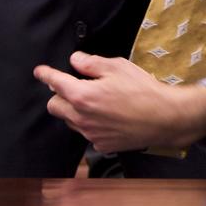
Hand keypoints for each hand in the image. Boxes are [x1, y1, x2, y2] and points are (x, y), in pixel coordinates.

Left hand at [33, 52, 205, 152]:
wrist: (165, 118)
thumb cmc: (143, 89)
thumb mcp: (118, 67)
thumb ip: (92, 63)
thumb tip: (76, 61)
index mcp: (82, 95)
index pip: (55, 83)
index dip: (45, 75)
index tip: (40, 72)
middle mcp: (81, 117)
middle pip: (54, 106)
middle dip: (58, 95)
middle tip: (72, 86)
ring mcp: (90, 133)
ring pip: (70, 121)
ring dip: (74, 110)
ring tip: (94, 101)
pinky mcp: (101, 144)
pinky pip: (87, 132)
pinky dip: (91, 123)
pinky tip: (108, 117)